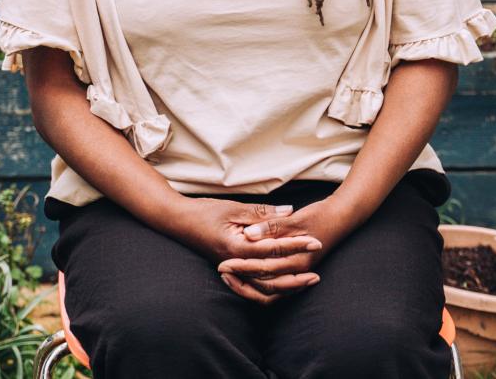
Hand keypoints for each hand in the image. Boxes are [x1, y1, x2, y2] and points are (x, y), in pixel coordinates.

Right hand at [164, 197, 323, 304]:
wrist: (178, 222)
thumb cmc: (204, 212)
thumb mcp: (234, 208)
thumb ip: (262, 213)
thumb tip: (290, 211)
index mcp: (237, 247)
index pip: (273, 250)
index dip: (296, 245)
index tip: (315, 241)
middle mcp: (236, 264)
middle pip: (271, 276)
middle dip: (296, 272)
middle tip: (318, 269)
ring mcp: (233, 270)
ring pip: (263, 287)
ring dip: (286, 285)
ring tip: (305, 281)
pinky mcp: (232, 270)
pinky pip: (253, 287)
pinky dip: (270, 288)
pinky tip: (283, 284)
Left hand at [217, 197, 358, 304]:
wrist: (342, 218)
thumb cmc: (320, 215)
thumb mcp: (295, 218)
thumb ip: (271, 226)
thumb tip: (249, 234)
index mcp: (297, 258)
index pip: (264, 268)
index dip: (242, 267)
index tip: (223, 263)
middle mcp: (298, 271)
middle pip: (265, 286)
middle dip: (241, 280)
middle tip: (221, 272)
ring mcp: (299, 273)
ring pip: (271, 292)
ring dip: (250, 287)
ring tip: (230, 278)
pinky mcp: (298, 272)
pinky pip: (277, 288)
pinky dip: (261, 287)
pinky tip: (248, 279)